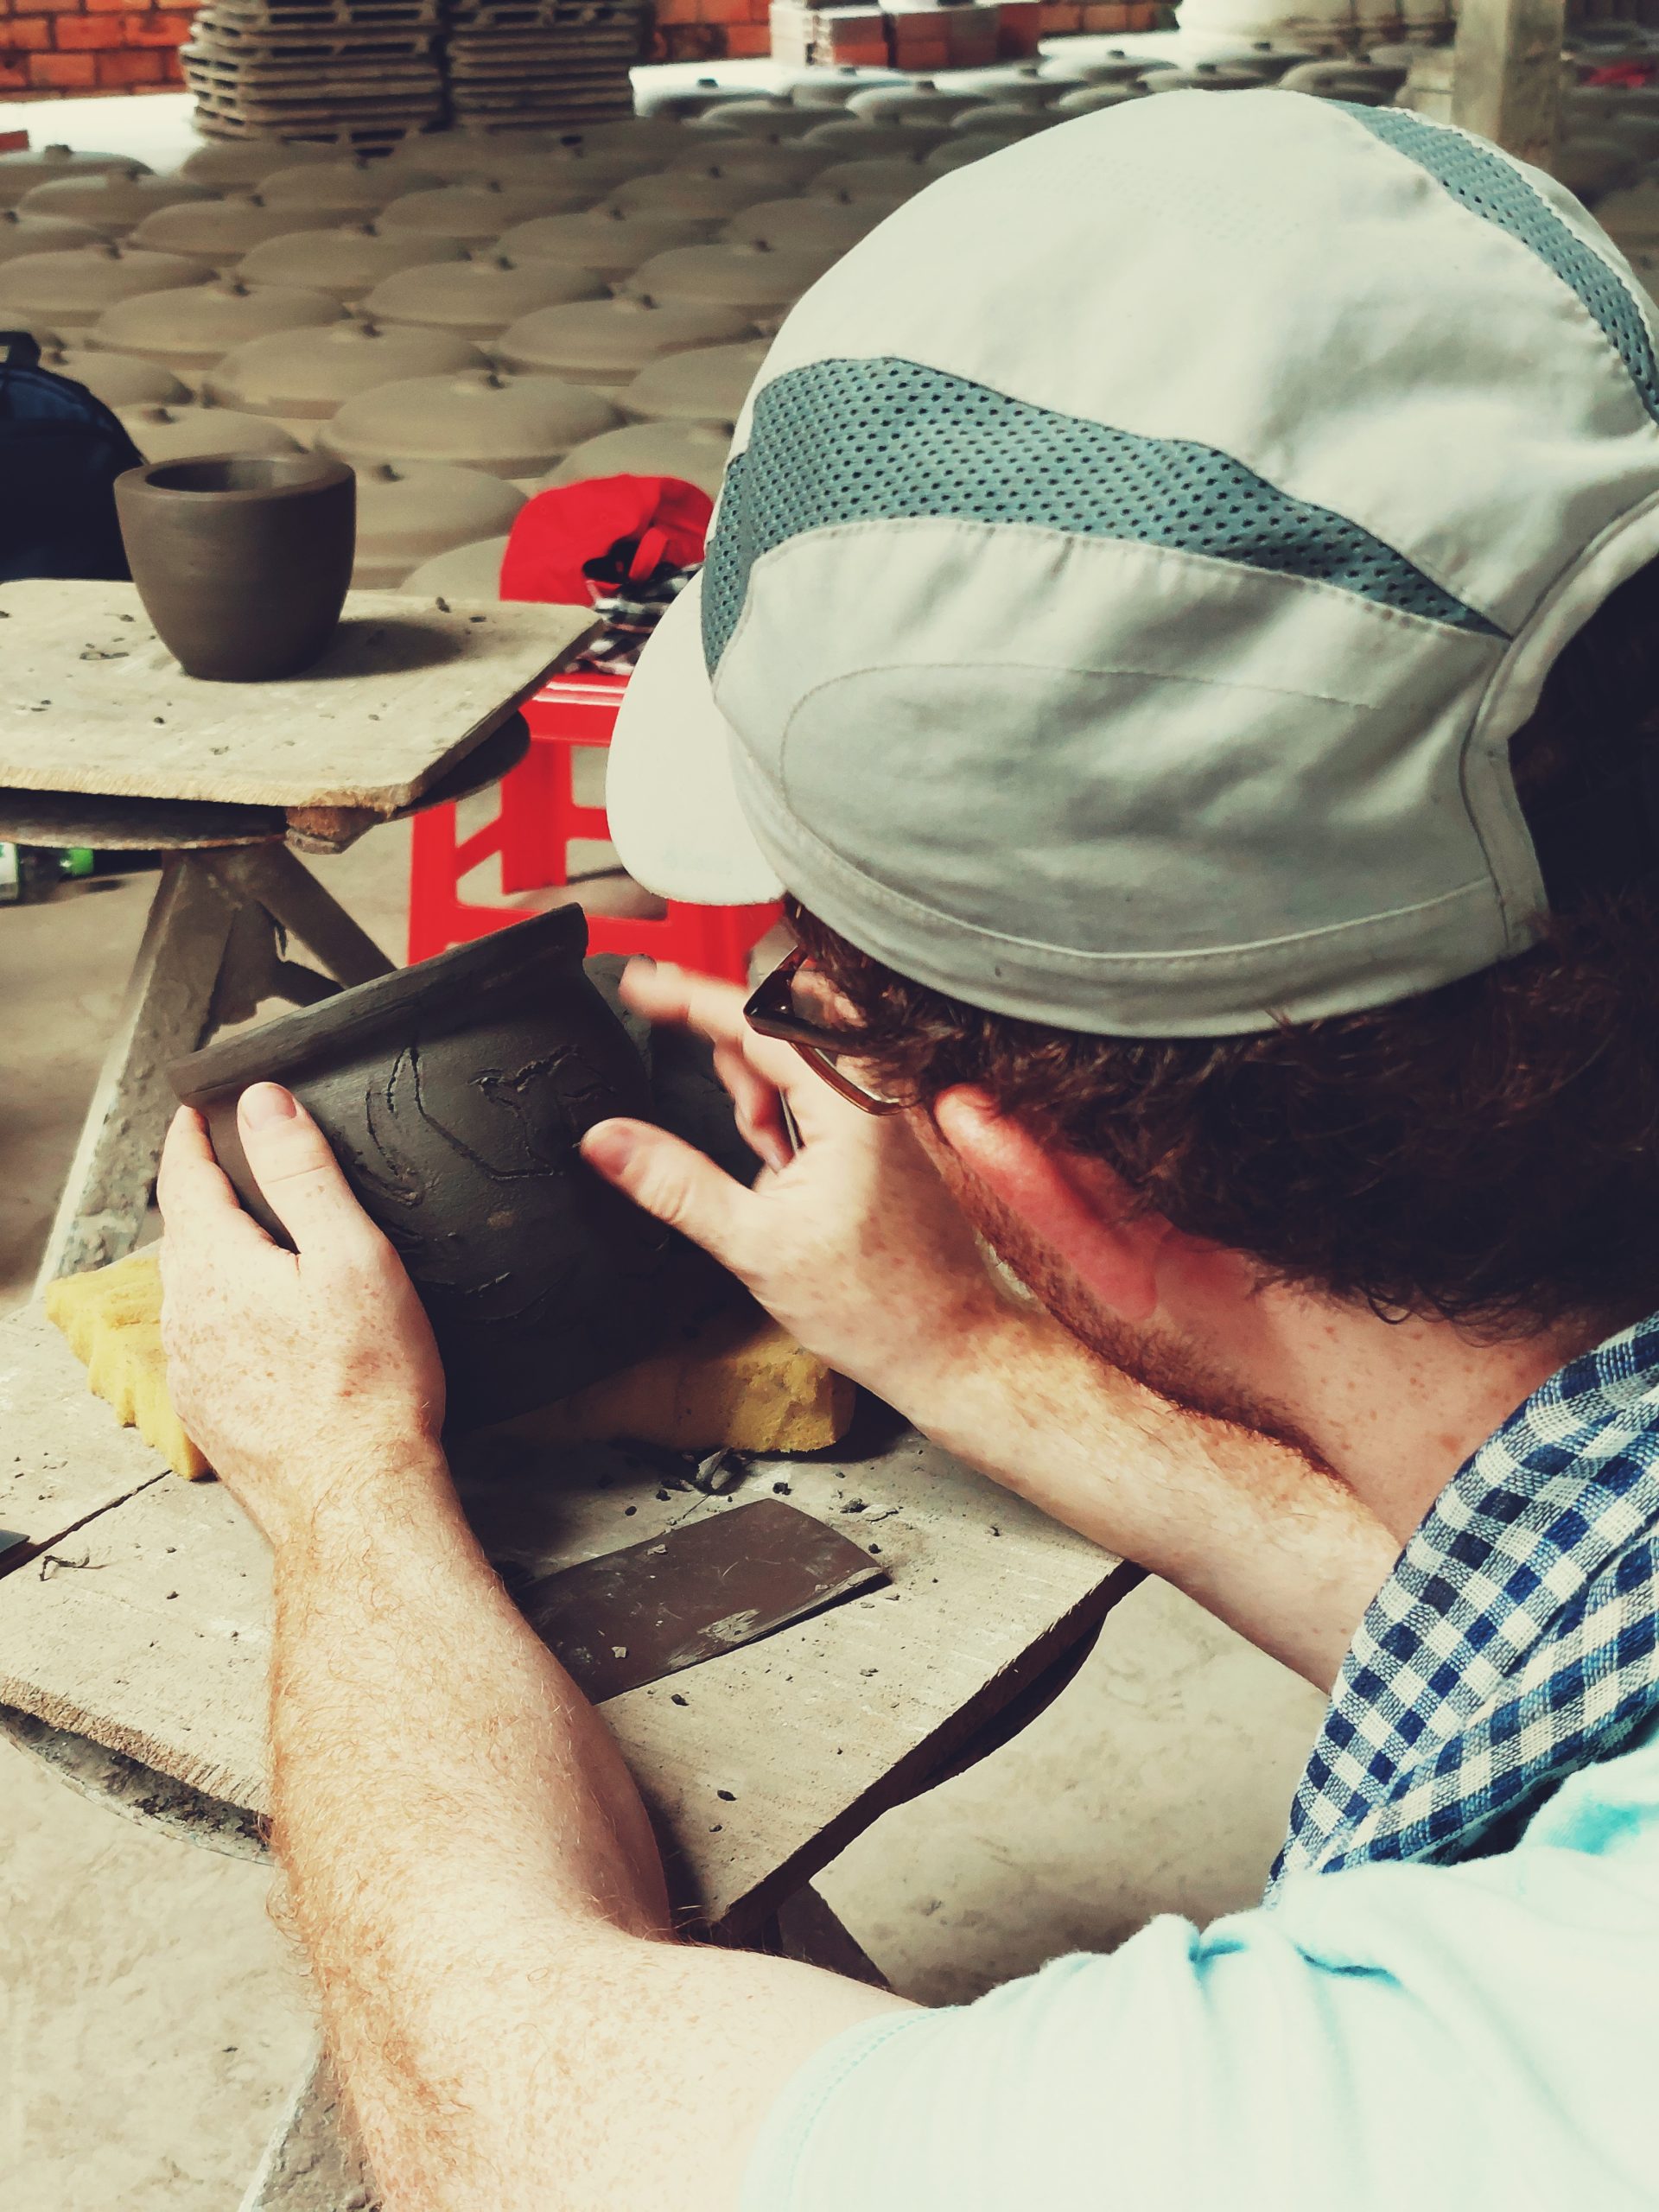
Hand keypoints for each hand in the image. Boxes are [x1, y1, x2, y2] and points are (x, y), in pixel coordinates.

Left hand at [157, 1086, 447, 1551]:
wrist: (355, 1499)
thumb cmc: (367, 1384)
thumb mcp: (351, 1254)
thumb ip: (303, 1172)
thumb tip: (264, 1104)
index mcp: (216, 1266)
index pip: (185, 1179)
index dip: (192, 1139)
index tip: (194, 1116)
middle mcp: (187, 1317)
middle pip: (185, 1237)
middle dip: (205, 1198)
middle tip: (232, 1172)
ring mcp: (193, 1371)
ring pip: (194, 1294)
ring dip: (217, 1262)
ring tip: (253, 1245)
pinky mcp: (211, 1413)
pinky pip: (207, 1345)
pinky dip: (228, 1319)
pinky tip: (265, 1331)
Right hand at [580, 961, 1011, 1414]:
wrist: (947, 1346)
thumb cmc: (876, 1307)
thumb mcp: (753, 1247)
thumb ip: (674, 1184)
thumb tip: (609, 1142)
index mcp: (851, 1109)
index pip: (757, 1022)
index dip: (689, 998)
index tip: (641, 983)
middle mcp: (877, 1097)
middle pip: (781, 1031)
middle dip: (736, 1063)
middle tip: (732, 1126)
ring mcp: (886, 1113)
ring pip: (799, 1063)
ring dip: (763, 1102)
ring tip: (772, 1172)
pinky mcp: (886, 1133)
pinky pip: (821, 1094)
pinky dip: (786, 1121)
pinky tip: (788, 1173)